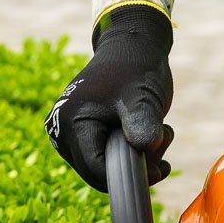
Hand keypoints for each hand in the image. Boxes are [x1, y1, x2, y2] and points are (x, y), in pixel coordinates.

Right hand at [45, 5, 174, 190]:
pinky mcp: (76, 135)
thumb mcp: (144, 96)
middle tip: (163, 141)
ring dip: (132, 158)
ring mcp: (66, 134)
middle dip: (133, 165)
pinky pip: (102, 158)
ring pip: (101, 168)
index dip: (129, 174)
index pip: (96, 170)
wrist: (129, 48)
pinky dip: (126, 152)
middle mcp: (60, 131)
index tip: (162, 168)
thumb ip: (143, 123)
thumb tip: (145, 149)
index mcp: (72, 122)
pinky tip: (143, 134)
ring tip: (155, 131)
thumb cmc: (136, 68)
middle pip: (97, 173)